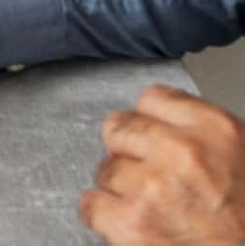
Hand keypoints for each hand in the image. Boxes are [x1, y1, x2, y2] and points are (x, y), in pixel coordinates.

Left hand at [80, 86, 244, 243]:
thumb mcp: (239, 157)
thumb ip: (199, 133)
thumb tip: (161, 124)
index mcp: (215, 130)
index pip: (151, 98)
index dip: (150, 122)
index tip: (153, 140)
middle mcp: (183, 152)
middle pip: (119, 127)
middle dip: (129, 152)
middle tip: (150, 177)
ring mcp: (155, 187)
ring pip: (105, 168)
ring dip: (120, 189)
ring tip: (152, 208)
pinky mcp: (135, 223)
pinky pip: (92, 205)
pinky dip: (105, 216)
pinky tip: (130, 224)